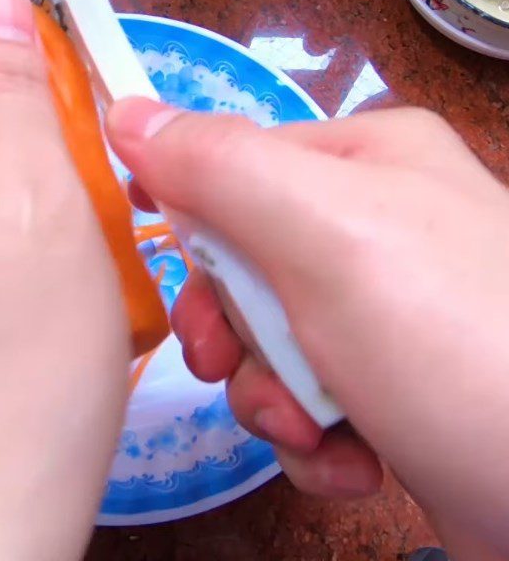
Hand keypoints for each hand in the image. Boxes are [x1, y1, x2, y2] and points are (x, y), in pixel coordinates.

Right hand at [108, 100, 508, 556]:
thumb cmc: (447, 338)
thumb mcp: (324, 234)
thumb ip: (220, 168)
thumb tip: (125, 112)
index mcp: (364, 159)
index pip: (234, 164)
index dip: (191, 217)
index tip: (172, 268)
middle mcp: (376, 223)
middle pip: (243, 263)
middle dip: (232, 329)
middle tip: (230, 364)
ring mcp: (386, 309)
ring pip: (267, 340)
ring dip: (268, 396)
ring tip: (312, 431)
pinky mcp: (392, 386)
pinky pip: (309, 396)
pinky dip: (314, 437)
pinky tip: (353, 461)